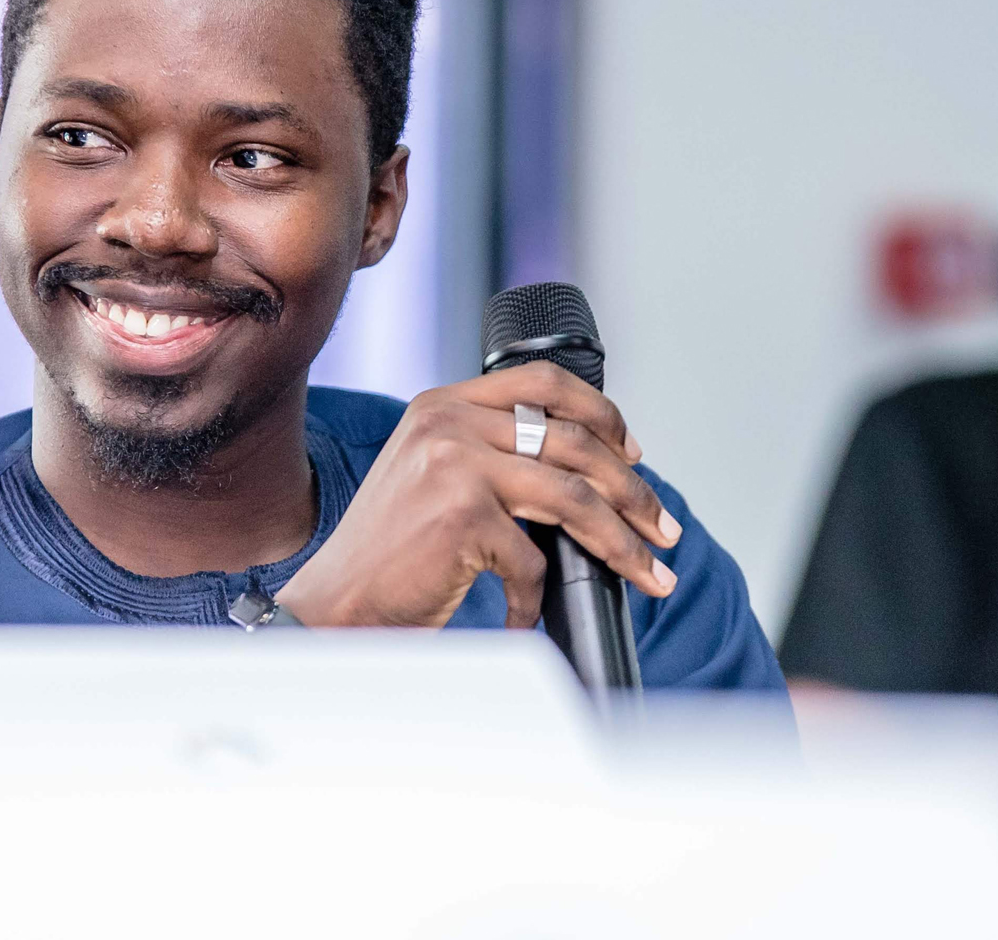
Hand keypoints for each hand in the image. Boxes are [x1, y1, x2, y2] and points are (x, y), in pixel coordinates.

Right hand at [276, 361, 680, 628]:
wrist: (333, 605)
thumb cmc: (389, 553)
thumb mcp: (432, 476)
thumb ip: (489, 453)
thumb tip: (587, 470)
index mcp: (443, 403)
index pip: (543, 381)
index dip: (602, 414)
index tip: (635, 456)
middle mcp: (447, 421)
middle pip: (574, 441)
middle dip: (633, 491)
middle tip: (663, 530)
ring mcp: (454, 463)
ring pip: (573, 496)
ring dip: (623, 542)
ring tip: (649, 574)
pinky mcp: (461, 513)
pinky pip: (534, 557)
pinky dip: (535, 596)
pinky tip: (523, 615)